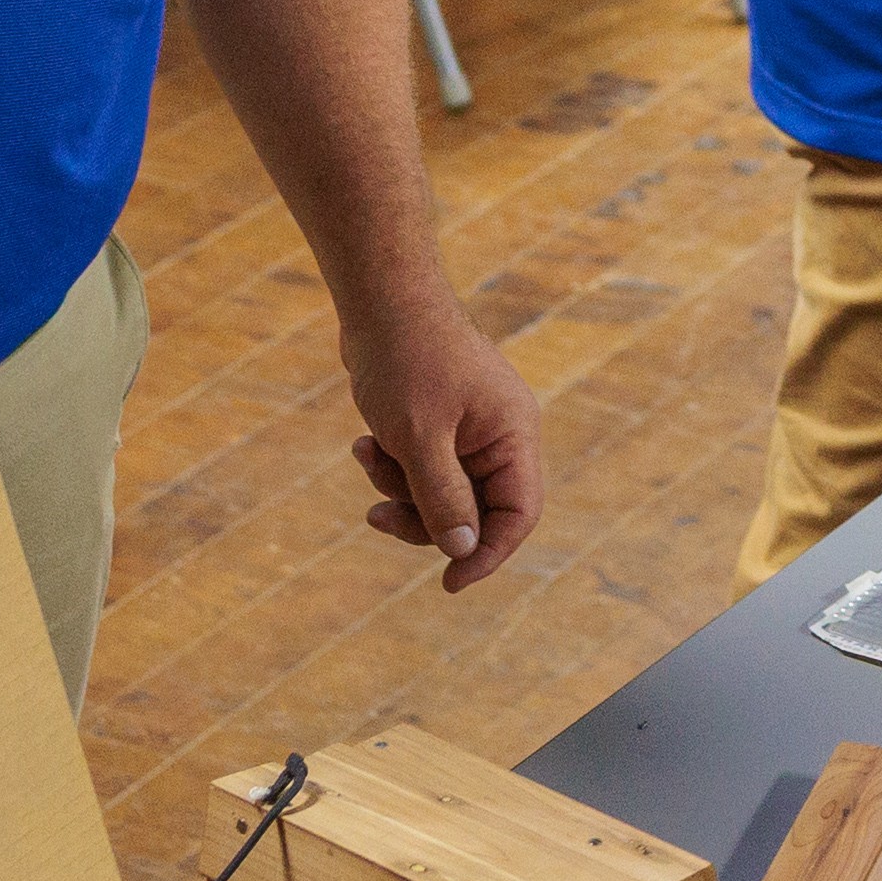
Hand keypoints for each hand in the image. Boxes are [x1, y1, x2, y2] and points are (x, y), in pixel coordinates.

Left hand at [346, 293, 543, 592]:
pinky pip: (422, 466)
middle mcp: (500, 435)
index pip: (518, 515)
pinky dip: (392, 464)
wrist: (380, 297)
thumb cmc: (406, 358)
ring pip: (441, 491)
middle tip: (377, 518)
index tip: (449, 582)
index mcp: (513, 436)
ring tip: (366, 453)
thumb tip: (462, 550)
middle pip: (475, 510)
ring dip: (398, 487)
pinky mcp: (439, 421)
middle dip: (424, 517)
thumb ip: (443, 498)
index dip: (487, 554)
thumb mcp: (420, 438)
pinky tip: (363, 442)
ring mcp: (470, 428)